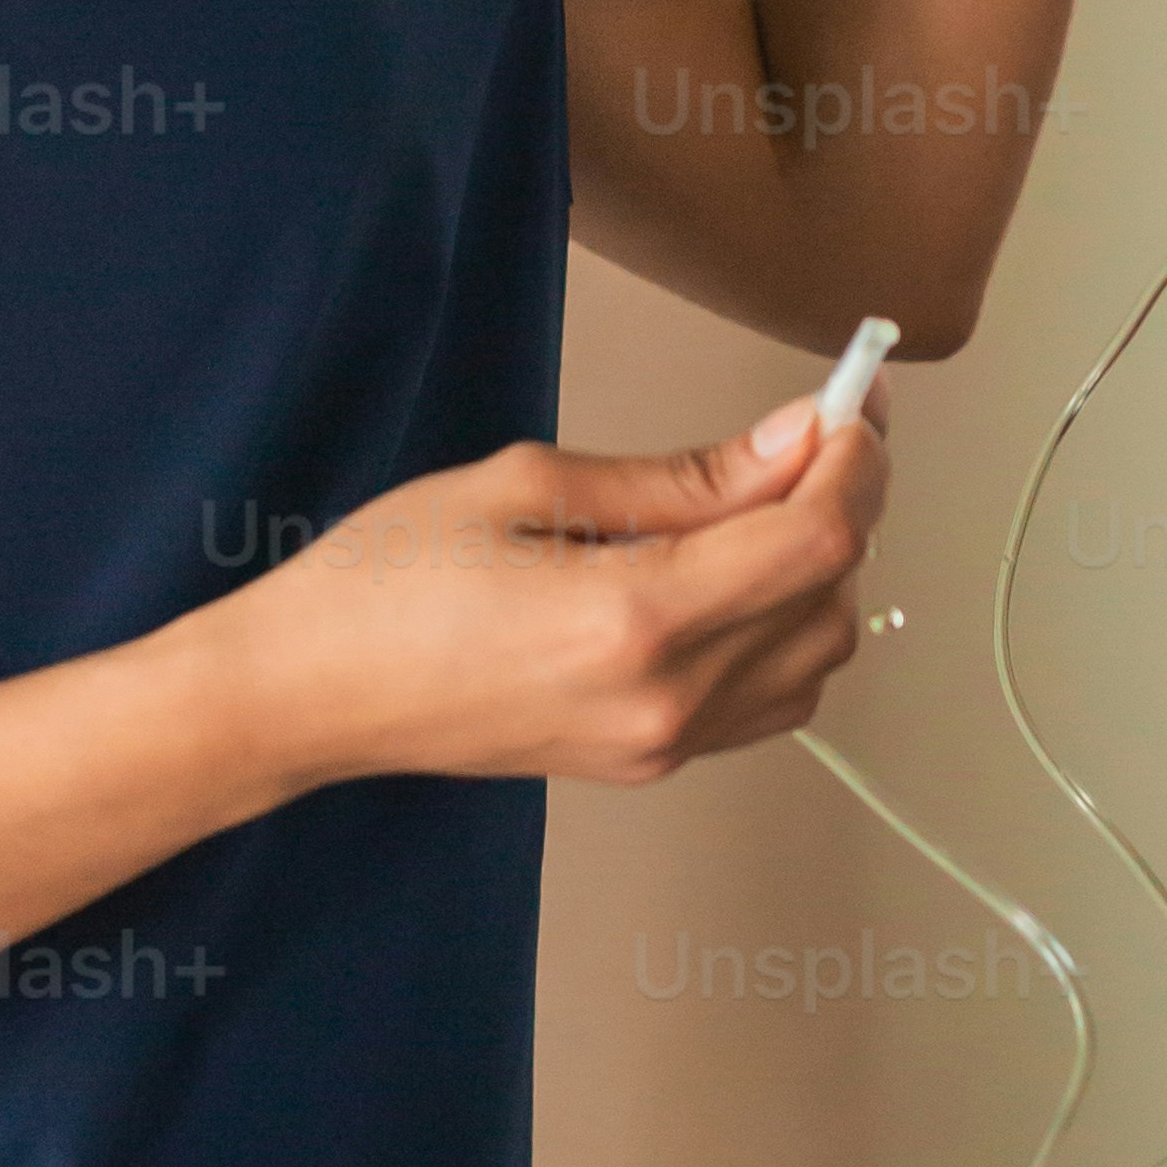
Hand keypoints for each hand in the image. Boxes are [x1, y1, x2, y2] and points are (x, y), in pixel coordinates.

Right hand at [229, 394, 887, 791]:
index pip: (814, 540)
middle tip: (815, 430)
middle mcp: (664, 699)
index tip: (853, 403)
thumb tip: (792, 442)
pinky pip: (770, 700)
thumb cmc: (388, 579)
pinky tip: (733, 572)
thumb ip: (680, 476)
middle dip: (844, 502)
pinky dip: (785, 629)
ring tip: (766, 498)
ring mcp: (660, 745)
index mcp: (632, 619)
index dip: (856, 462)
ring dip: (818, 570)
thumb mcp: (527, 485)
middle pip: (832, 597)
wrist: (310, 694)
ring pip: (817, 655)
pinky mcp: (648, 764)